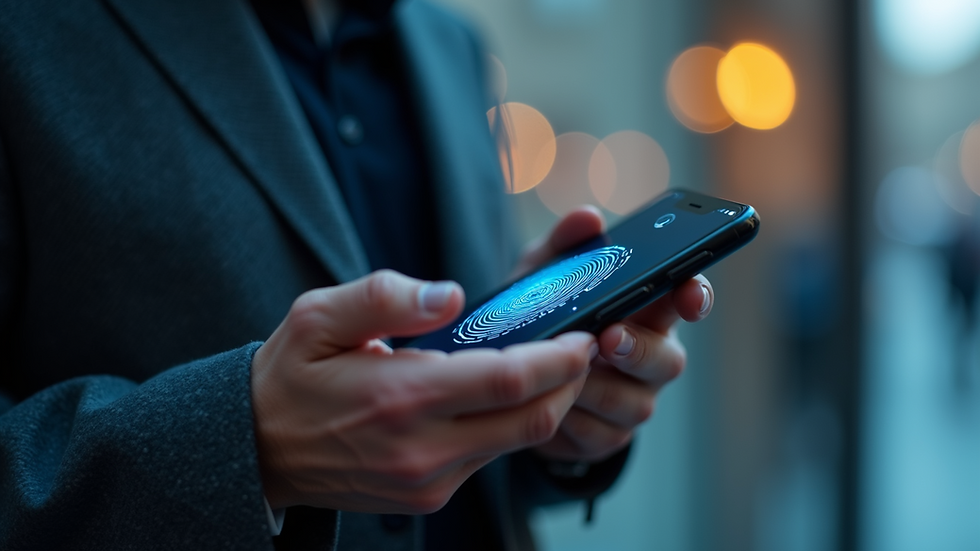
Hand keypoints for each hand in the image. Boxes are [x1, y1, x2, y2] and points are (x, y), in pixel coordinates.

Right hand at [251, 270, 595, 512]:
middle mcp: (423, 448)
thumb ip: (387, 297)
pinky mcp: (428, 495)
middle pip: (532, 420)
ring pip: (517, 443)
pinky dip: (510, 426)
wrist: (258, 450)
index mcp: (402, 396)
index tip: (582, 334)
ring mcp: (428, 480)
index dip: (559, 357)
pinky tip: (503, 397)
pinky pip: (489, 459)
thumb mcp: (319, 317)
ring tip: (548, 367)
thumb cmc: (290, 377)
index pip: (509, 379)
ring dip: (544, 405)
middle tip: (580, 348)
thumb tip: (451, 295)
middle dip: (570, 383)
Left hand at [521, 206, 713, 462]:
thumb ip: (564, 245)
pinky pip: (599, 434)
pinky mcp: (608, 436)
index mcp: (646, 310)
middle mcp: (651, 356)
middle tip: (608, 337)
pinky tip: (550, 402)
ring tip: (561, 371)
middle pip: (668, 360)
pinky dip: (572, 418)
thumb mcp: (543, 275)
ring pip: (634, 402)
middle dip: (639, 349)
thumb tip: (588, 217)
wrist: (513, 379)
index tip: (688, 293)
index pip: (687, 299)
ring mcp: (633, 399)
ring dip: (595, 387)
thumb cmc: (542, 316)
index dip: (695, 296)